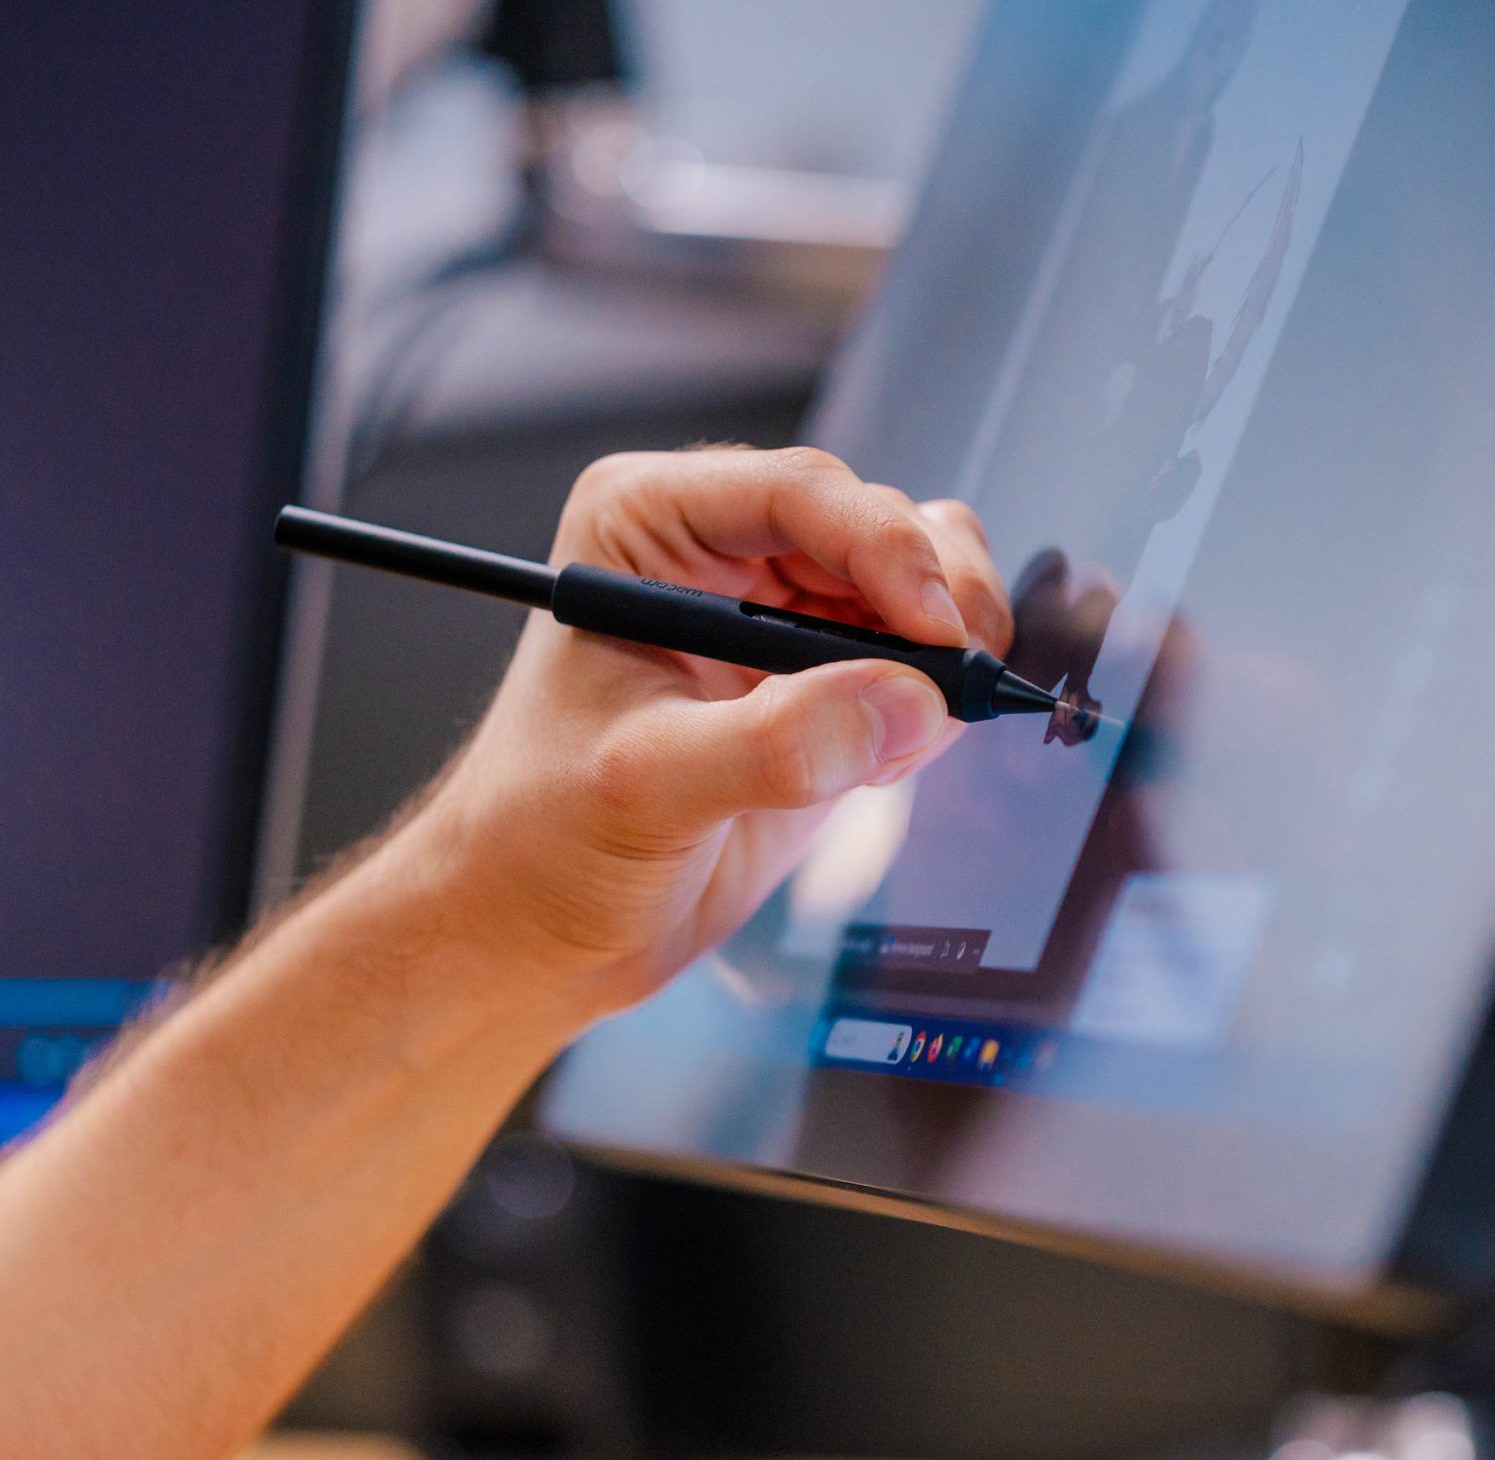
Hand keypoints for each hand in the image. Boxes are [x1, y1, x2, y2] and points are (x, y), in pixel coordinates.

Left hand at [390, 446, 1009, 1024]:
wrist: (541, 929)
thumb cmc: (541, 841)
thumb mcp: (644, 786)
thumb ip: (772, 743)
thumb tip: (902, 702)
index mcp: (648, 525)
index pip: (800, 494)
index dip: (886, 551)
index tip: (935, 631)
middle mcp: (720, 551)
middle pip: (878, 526)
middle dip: (932, 604)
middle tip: (954, 690)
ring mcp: (778, 615)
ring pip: (918, 580)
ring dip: (944, 650)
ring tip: (912, 734)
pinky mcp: (822, 684)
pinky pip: (920, 656)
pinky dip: (937, 700)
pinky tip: (893, 757)